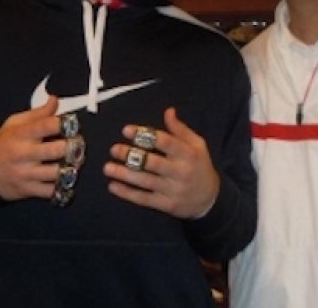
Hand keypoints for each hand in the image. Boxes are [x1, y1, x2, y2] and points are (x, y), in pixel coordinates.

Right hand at [0, 96, 66, 200]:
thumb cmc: (4, 144)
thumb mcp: (14, 123)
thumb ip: (37, 114)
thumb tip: (55, 101)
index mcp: (21, 135)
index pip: (46, 125)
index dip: (64, 123)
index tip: (72, 123)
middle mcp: (23, 154)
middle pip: (56, 150)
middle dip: (73, 146)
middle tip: (78, 144)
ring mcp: (26, 174)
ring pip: (57, 172)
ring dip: (71, 167)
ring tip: (75, 161)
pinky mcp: (29, 190)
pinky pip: (51, 191)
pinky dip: (62, 186)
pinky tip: (65, 178)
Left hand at [103, 107, 219, 218]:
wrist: (210, 199)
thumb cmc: (200, 166)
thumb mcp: (197, 145)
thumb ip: (180, 129)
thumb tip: (168, 111)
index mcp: (188, 154)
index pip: (165, 142)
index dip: (144, 135)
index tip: (126, 130)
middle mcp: (180, 172)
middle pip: (152, 162)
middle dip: (131, 155)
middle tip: (114, 149)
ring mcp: (172, 190)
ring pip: (145, 181)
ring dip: (124, 174)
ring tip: (107, 168)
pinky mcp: (166, 205)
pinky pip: (143, 199)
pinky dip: (127, 193)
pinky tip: (113, 186)